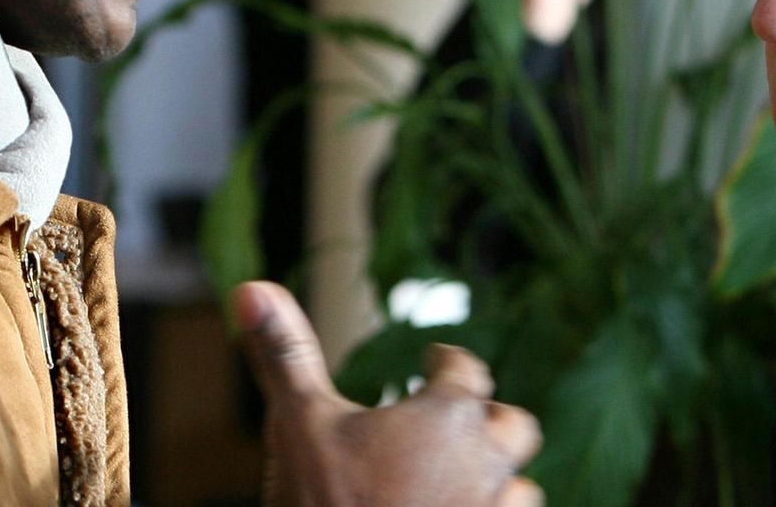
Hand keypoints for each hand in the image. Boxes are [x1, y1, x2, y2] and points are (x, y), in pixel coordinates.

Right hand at [232, 281, 542, 506]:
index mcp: (447, 417)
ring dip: (499, 480)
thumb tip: (253, 290)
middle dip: (488, 419)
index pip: (466, 369)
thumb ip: (285, 354)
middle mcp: (483, 463)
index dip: (448, 361)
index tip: (434, 361)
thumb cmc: (322, 501)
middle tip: (458, 421)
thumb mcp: (297, 421)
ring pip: (522, 488)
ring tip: (467, 480)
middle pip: (513, 426)